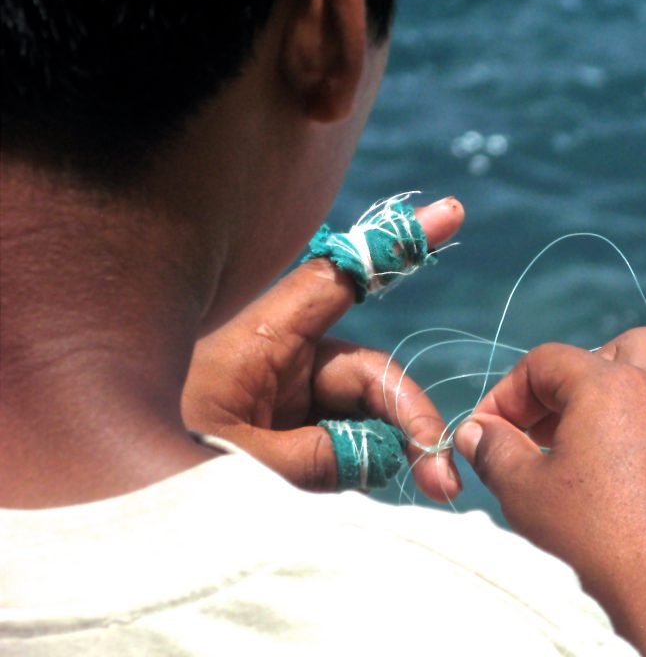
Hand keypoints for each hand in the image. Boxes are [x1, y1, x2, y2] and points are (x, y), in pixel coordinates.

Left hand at [182, 197, 464, 501]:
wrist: (110, 514)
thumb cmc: (156, 469)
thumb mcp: (243, 468)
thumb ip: (322, 460)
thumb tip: (384, 457)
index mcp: (260, 341)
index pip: (341, 280)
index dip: (396, 247)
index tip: (453, 212)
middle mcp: (277, 361)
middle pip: (366, 372)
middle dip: (407, 417)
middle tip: (440, 475)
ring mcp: (280, 399)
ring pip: (358, 413)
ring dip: (387, 452)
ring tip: (411, 493)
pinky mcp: (280, 432)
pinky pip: (338, 441)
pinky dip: (358, 466)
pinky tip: (368, 493)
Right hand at [454, 327, 645, 655]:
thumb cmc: (590, 544)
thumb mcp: (522, 492)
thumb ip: (495, 450)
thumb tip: (478, 432)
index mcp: (610, 386)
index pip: (547, 362)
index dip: (510, 392)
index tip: (492, 431)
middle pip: (627, 349)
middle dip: (587, 374)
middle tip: (555, 424)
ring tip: (631, 427)